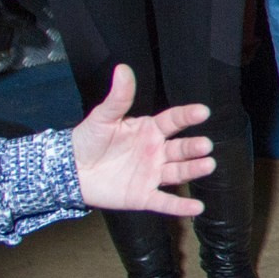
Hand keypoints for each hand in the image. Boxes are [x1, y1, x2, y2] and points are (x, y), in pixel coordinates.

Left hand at [71, 65, 215, 218]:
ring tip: (208, 165)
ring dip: (194, 169)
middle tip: (205, 145)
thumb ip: (118, 97)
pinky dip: (180, 206)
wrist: (70, 170)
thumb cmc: (88, 140)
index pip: (174, 121)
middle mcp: (156, 152)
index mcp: (149, 130)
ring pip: (178, 172)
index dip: (188, 116)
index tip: (202, 111)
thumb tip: (122, 69)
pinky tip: (197, 208)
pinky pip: (164, 201)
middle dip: (194, 147)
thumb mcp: (103, 117)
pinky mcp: (143, 195)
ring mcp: (152, 174)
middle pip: (181, 148)